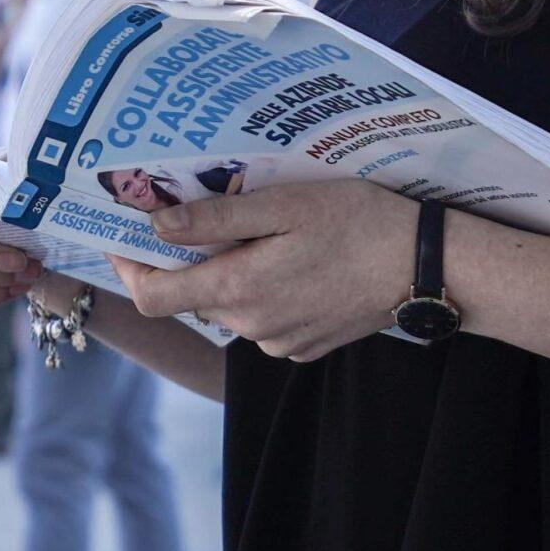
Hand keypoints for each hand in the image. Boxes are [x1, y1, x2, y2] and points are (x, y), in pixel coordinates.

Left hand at [109, 179, 419, 360]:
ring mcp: (280, 340)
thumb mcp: (283, 206)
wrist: (427, 266)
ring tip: (264, 230)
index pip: (152, 297)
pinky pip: (264, 317)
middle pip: (192, 296)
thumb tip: (156, 226)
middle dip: (189, 259)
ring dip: (231, 272)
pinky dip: (264, 289)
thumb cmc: (358, 224)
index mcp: (237, 291)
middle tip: (205, 212)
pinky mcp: (306, 344)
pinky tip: (296, 260)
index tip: (122, 236)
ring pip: (229, 305)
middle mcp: (251, 325)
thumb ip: (214, 222)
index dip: (128, 267)